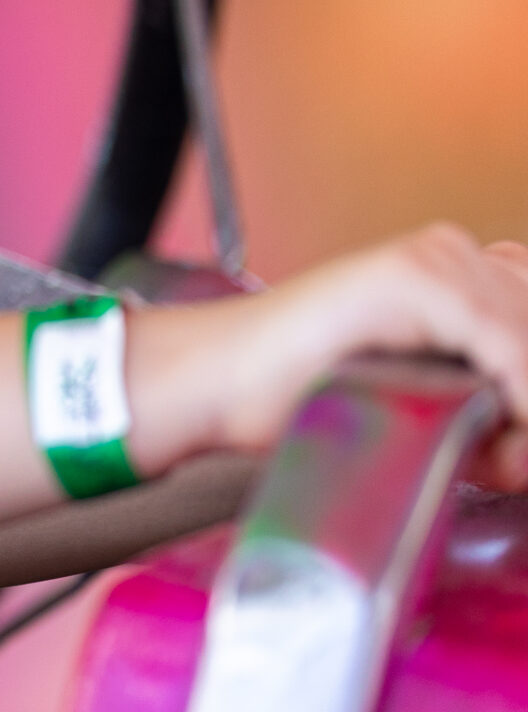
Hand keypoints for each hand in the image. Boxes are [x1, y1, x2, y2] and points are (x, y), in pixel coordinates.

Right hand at [138, 228, 527, 477]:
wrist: (215, 382)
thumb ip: (477, 409)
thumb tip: (526, 448)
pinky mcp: (415, 278)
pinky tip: (497, 435)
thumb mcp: (411, 399)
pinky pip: (511, 344)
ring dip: (526, 404)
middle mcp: (447, 252)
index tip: (514, 444)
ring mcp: (432, 258)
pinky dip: (520, 397)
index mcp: (448, 272)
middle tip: (504, 459)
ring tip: (496, 455)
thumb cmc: (290, 396)